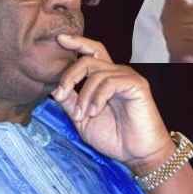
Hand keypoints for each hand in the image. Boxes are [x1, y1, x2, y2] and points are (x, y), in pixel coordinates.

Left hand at [51, 35, 173, 173]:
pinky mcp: (137, 85)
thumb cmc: (114, 138)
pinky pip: (110, 82)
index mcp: (104, 79)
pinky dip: (97, 97)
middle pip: (88, 58)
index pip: (91, 52)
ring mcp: (127, 78)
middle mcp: (116, 74)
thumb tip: (55, 89)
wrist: (137, 154)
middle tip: (60, 93)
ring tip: (82, 115)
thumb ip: (71, 103)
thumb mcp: (84, 119)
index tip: (59, 39)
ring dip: (83, 96)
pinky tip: (95, 111)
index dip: (76, 42)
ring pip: (96, 73)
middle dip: (69, 74)